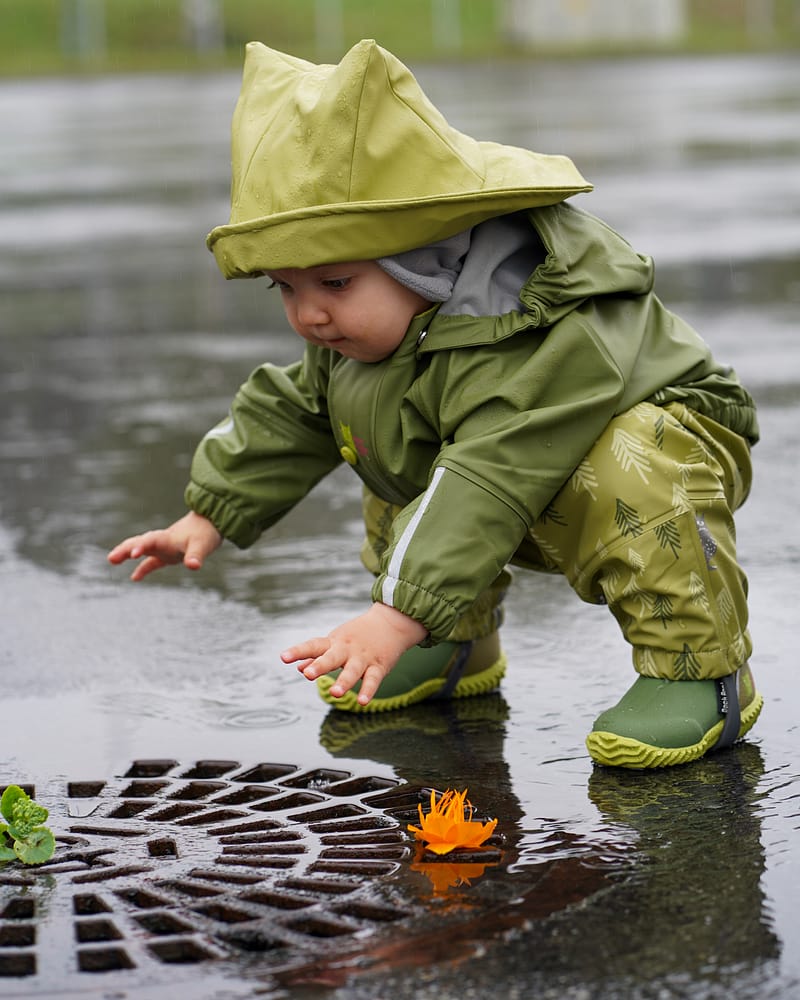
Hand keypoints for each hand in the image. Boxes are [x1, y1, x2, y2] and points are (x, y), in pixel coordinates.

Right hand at [107, 511, 222, 580]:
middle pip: (139, 543)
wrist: (213, 522)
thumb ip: (196, 555)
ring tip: (112, 560)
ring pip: (141, 549)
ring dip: (127, 554)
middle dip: (125, 549)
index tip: (133, 553)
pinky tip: (134, 578)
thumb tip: (193, 566)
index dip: (141, 546)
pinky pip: (152, 562)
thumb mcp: (203, 545)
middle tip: (112, 558)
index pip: (151, 541)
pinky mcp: (168, 554)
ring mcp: (163, 547)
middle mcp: (162, 541)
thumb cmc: (206, 532)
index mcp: (167, 538)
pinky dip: (143, 568)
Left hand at [281, 603, 426, 706]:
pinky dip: (368, 690)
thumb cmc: (358, 635)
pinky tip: (362, 702)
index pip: (313, 646)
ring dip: (344, 681)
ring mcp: (363, 658)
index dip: (298, 651)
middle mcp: (346, 649)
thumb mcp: (336, 642)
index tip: (284, 657)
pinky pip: (373, 679)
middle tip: (308, 674)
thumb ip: (318, 656)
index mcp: (333, 643)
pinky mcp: (379, 666)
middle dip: (320, 665)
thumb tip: (299, 669)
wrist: (391, 623)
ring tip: (335, 693)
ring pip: (353, 670)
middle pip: (332, 657)